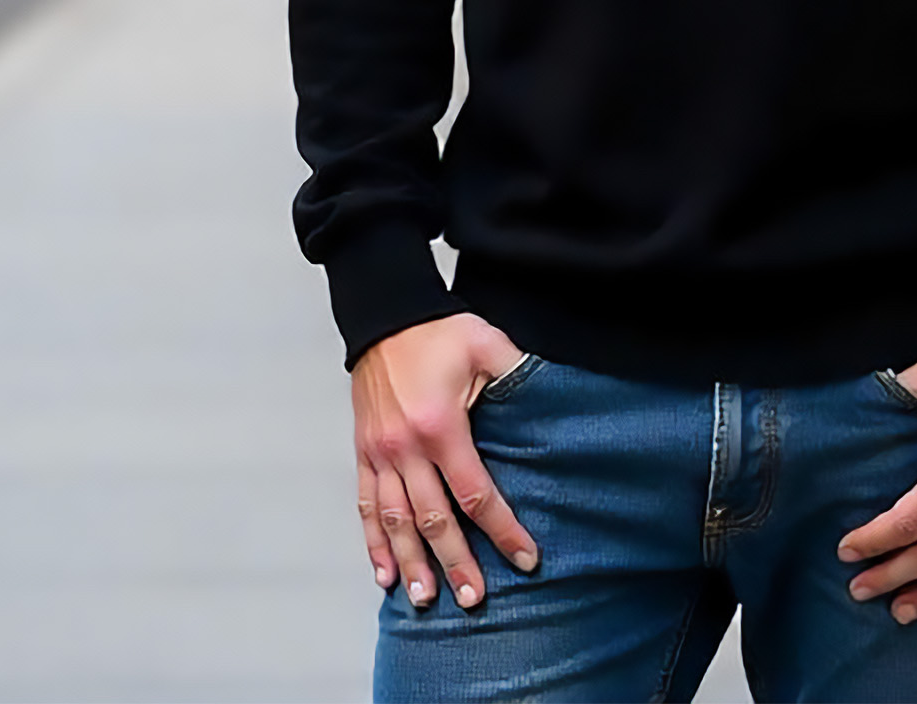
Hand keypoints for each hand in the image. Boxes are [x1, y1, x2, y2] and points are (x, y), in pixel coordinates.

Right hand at [352, 313, 539, 610]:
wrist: (383, 316)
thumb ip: (516, 372)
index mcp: (441, 426)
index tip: (525, 557)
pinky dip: (374, 542)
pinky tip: (385, 573)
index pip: (475, 492)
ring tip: (427, 600)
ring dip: (411, 563)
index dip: (502, 529)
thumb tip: (552, 392)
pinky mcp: (364, 452)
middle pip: (433, 519)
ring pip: (395, 522)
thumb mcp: (485, 343)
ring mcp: (380, 453)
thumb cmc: (436, 330)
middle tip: (476, 598)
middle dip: (456, 562)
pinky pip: (366, 505)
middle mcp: (406, 448)